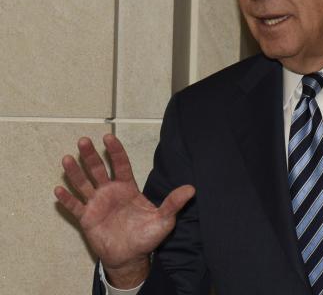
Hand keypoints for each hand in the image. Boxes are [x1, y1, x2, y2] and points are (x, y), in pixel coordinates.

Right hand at [54, 134, 194, 287]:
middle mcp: (110, 192)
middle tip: (83, 141)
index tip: (108, 137)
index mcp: (128, 188)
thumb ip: (173, 203)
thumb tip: (191, 189)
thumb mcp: (163, 219)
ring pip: (83, 184)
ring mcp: (97, 204)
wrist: (131, 256)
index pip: (120, 165)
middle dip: (91, 156)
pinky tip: (58, 190)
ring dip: (75, 172)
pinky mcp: (87, 218)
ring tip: (67, 159)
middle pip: (98, 169)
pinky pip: (75, 206)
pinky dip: (67, 199)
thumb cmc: (147, 236)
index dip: (115, 151)